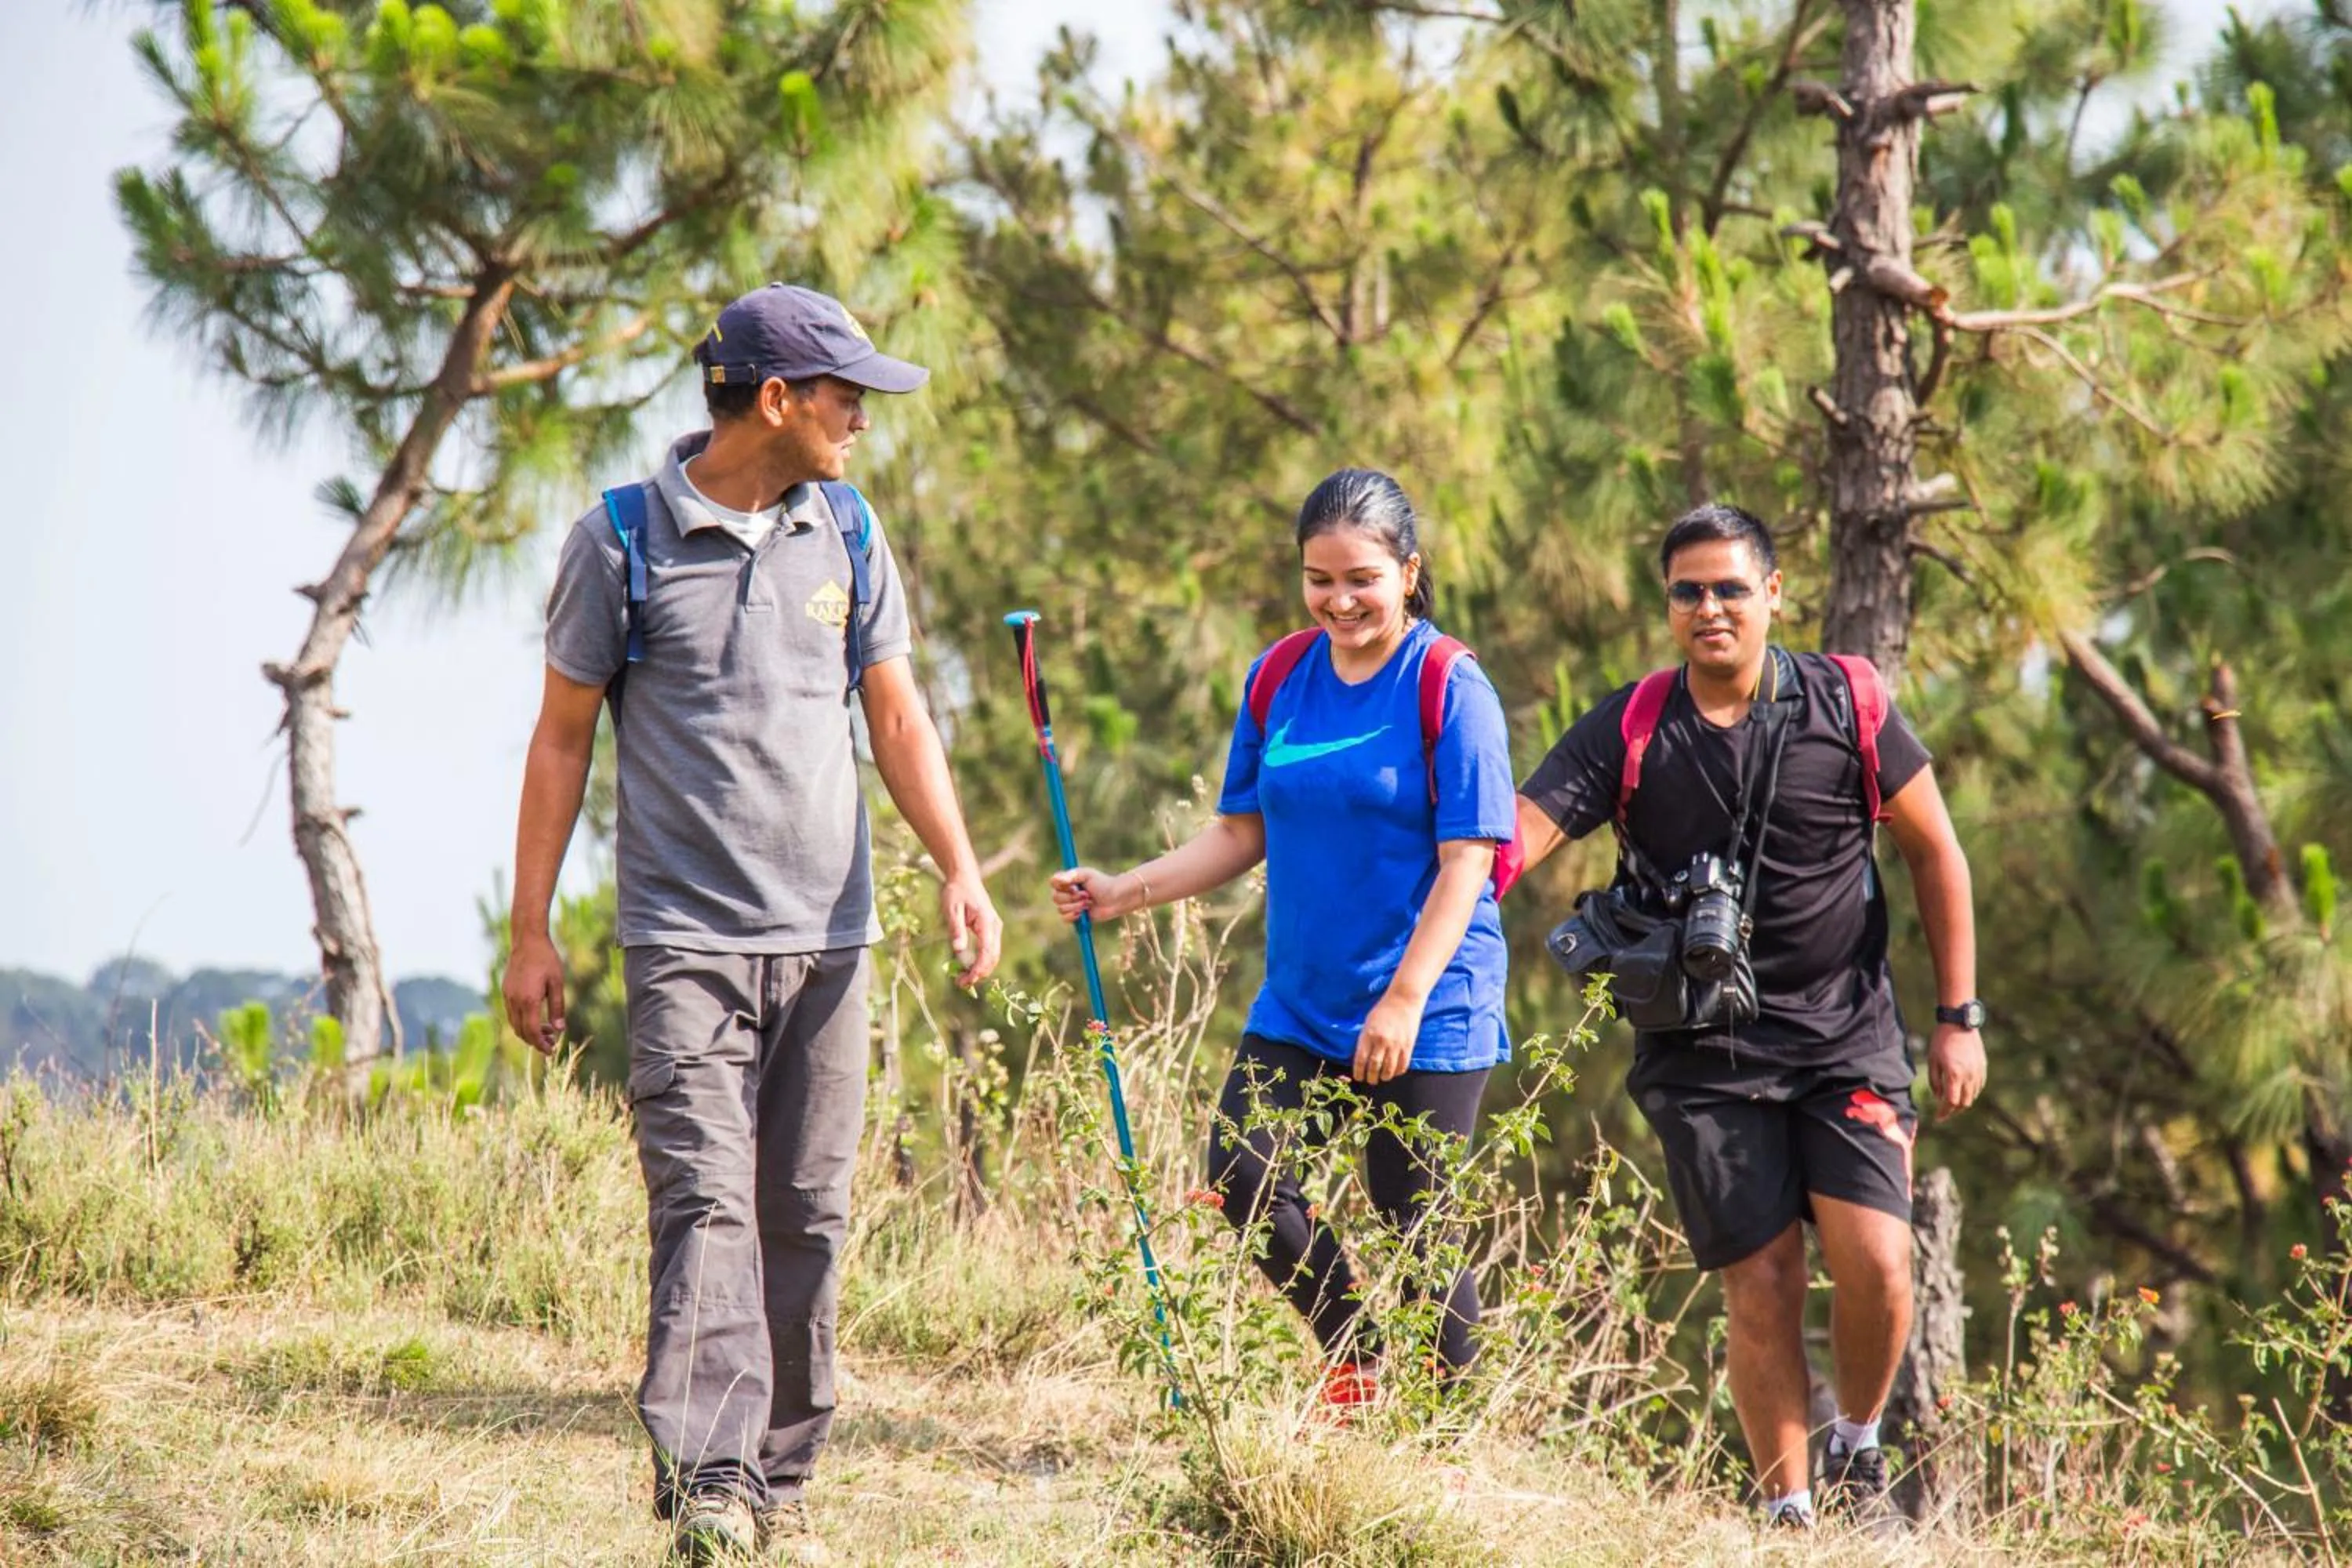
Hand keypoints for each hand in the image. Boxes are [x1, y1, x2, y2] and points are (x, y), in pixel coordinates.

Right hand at [502, 932, 566, 1055]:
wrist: (527, 941)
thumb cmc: (546, 960)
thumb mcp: (557, 983)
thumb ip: (558, 1007)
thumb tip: (559, 1029)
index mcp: (528, 1000)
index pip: (531, 1031)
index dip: (541, 1044)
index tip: (551, 1051)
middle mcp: (514, 1001)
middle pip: (521, 1031)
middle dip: (536, 1041)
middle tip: (552, 1044)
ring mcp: (507, 996)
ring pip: (515, 1024)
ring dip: (529, 1032)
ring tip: (547, 1031)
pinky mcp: (506, 991)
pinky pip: (512, 1014)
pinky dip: (522, 1022)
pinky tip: (536, 1018)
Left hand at [941, 873, 1002, 987]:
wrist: (964, 878)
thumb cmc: (956, 892)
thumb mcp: (951, 910)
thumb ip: (956, 929)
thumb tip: (958, 950)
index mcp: (986, 921)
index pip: (986, 951)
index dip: (978, 968)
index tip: (967, 980)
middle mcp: (994, 926)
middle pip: (993, 957)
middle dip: (979, 973)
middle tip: (960, 984)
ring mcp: (994, 928)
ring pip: (993, 956)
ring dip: (981, 970)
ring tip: (963, 979)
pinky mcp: (991, 930)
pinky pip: (989, 950)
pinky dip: (981, 962)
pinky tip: (968, 968)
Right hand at [1050, 867, 1145, 923]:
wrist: (1116, 899)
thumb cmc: (1103, 884)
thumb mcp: (1087, 875)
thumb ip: (1071, 875)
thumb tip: (1056, 879)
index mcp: (1068, 880)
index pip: (1053, 882)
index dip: (1061, 886)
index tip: (1074, 885)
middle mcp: (1066, 892)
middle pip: (1055, 897)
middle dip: (1071, 898)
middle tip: (1086, 895)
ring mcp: (1070, 905)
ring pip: (1060, 909)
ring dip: (1075, 906)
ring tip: (1089, 903)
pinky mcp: (1075, 916)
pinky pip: (1065, 919)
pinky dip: (1073, 916)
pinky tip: (1084, 913)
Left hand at [1351, 991, 1422, 1085]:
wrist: (1403, 1000)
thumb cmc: (1383, 1010)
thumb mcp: (1368, 1023)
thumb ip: (1364, 1040)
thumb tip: (1361, 1058)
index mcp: (1369, 1035)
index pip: (1361, 1060)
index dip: (1358, 1072)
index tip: (1358, 1077)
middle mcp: (1381, 1042)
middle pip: (1374, 1067)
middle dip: (1371, 1078)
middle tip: (1370, 1080)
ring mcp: (1395, 1045)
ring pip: (1388, 1070)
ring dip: (1384, 1077)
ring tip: (1382, 1078)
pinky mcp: (1408, 1046)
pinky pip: (1402, 1065)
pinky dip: (1397, 1072)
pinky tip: (1394, 1072)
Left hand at [1926, 1024, 1985, 1117]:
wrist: (1959, 1023)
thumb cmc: (1941, 1041)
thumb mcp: (1933, 1061)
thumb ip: (1935, 1082)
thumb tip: (1939, 1097)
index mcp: (1954, 1075)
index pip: (1951, 1103)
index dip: (1944, 1113)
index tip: (1938, 1118)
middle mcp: (1969, 1076)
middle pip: (1964, 1103)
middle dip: (1953, 1111)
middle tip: (1944, 1112)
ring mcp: (1978, 1072)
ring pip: (1972, 1096)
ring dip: (1962, 1102)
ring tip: (1952, 1102)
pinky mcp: (1983, 1067)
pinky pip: (1979, 1086)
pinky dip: (1971, 1092)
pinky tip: (1962, 1090)